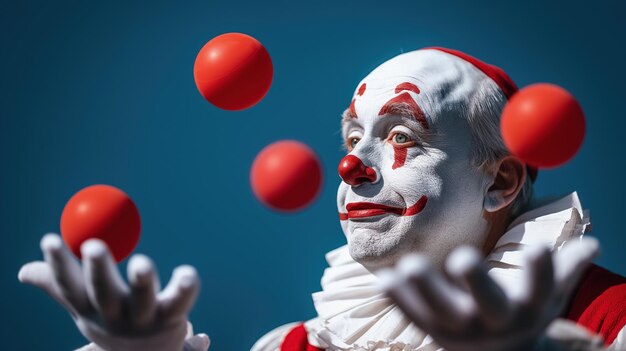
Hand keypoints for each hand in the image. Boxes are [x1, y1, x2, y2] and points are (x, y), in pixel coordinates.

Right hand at [18, 233, 209, 350]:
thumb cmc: (111, 321)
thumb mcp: (84, 305)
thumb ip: (59, 284)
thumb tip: (23, 271)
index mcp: (91, 308)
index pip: (70, 286)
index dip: (59, 265)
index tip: (50, 239)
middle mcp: (115, 315)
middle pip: (104, 291)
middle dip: (98, 270)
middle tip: (93, 245)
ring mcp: (145, 318)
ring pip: (143, 298)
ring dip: (142, 282)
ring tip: (141, 264)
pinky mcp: (173, 316)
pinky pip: (180, 300)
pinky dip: (185, 288)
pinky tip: (187, 274)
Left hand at [378, 237, 598, 350]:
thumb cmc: (524, 314)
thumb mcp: (548, 297)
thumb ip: (565, 270)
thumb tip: (594, 243)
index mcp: (524, 309)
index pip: (538, 290)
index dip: (541, 271)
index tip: (541, 246)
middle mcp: (491, 321)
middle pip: (484, 303)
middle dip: (475, 281)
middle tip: (460, 257)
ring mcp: (458, 329)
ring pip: (440, 311)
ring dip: (422, 290)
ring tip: (407, 266)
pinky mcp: (432, 330)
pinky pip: (414, 316)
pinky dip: (398, 300)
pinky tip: (383, 280)